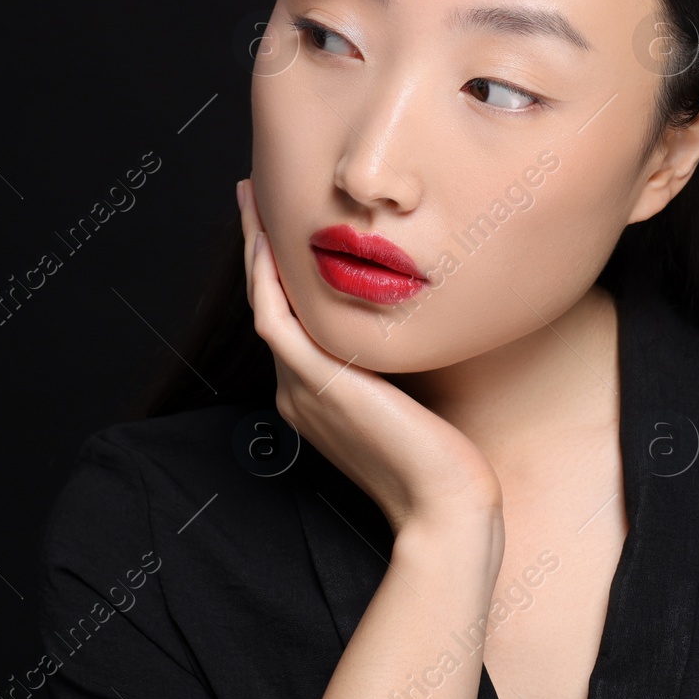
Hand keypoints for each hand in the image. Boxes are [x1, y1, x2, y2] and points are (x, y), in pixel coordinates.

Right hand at [236, 178, 503, 533]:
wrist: (444, 504)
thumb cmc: (443, 460)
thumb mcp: (413, 396)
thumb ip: (395, 364)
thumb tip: (411, 321)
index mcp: (316, 395)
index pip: (291, 318)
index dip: (282, 269)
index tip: (285, 225)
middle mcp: (298, 390)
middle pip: (269, 302)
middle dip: (259, 246)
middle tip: (255, 194)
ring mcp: (301, 388)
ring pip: (265, 303)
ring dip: (255, 249)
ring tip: (254, 199)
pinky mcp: (316, 383)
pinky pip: (277, 319)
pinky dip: (268, 279)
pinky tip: (271, 243)